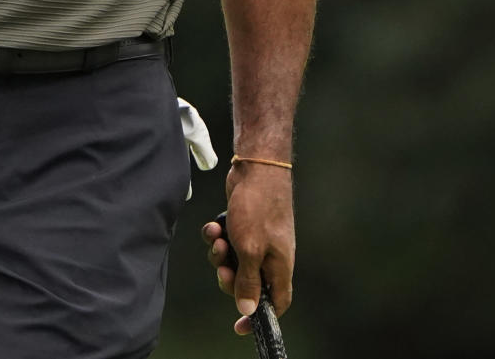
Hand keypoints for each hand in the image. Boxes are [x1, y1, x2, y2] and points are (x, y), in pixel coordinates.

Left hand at [201, 163, 294, 334]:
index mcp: (280, 267)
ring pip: (233, 260)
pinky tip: (214, 226)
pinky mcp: (245, 224)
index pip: (276, 303)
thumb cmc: (258, 208)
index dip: (259, 317)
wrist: (256, 167)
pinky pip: (227, 240)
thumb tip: (248, 309)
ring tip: (217, 238)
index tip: (240, 326)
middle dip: (230, 277)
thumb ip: (248, 281)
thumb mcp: (249, 250)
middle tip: (222, 267)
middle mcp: (271, 255)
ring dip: (220, 253)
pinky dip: (218, 236)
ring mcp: (258, 238)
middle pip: (248, 283)